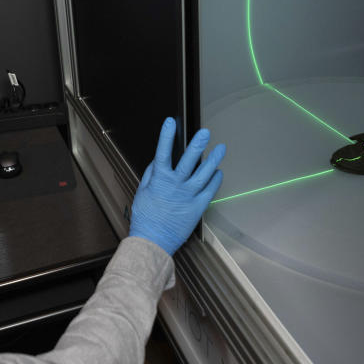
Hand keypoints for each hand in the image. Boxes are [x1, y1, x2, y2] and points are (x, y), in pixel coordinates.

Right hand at [129, 118, 224, 254]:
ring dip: (213, 160)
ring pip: (204, 173)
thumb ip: (151, 174)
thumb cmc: (145, 217)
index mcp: (159, 180)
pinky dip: (215, 180)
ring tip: (220, 148)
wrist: (153, 240)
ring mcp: (188, 196)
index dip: (166, 136)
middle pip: (189, 160)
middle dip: (197, 144)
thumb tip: (158, 161)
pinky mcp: (198, 207)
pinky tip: (218, 172)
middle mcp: (176, 185)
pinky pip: (210, 190)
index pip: (162, 152)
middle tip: (205, 132)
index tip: (170, 122)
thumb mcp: (142, 191)